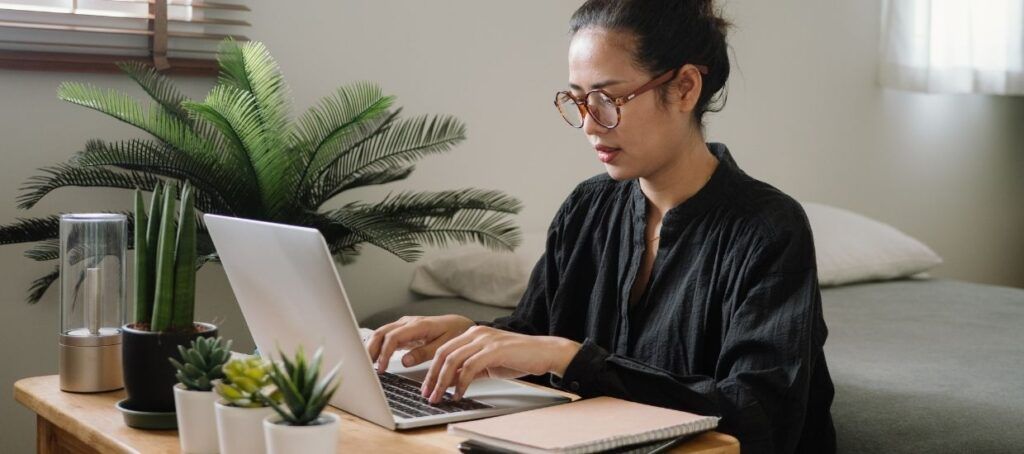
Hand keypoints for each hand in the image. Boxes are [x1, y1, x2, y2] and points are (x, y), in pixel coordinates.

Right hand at [366, 315, 474, 372]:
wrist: (460, 324)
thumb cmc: (454, 333)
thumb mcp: (443, 346)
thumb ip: (424, 354)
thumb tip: (405, 361)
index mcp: (418, 325)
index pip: (393, 337)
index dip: (384, 353)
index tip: (381, 368)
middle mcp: (408, 322)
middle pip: (381, 333)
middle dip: (371, 349)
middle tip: (366, 367)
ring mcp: (404, 325)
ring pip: (381, 333)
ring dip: (371, 347)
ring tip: (365, 364)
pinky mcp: (403, 330)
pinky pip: (386, 335)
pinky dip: (377, 345)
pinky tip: (373, 357)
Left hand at [419, 325, 580, 403]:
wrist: (544, 352)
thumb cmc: (520, 357)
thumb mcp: (489, 362)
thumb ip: (470, 369)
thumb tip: (451, 381)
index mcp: (473, 333)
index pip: (443, 349)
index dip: (432, 369)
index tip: (427, 387)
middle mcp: (476, 332)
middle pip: (443, 353)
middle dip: (432, 376)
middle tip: (428, 394)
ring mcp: (485, 339)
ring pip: (453, 360)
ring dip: (443, 382)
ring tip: (440, 397)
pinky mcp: (494, 350)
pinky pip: (470, 367)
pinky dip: (461, 383)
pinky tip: (459, 394)